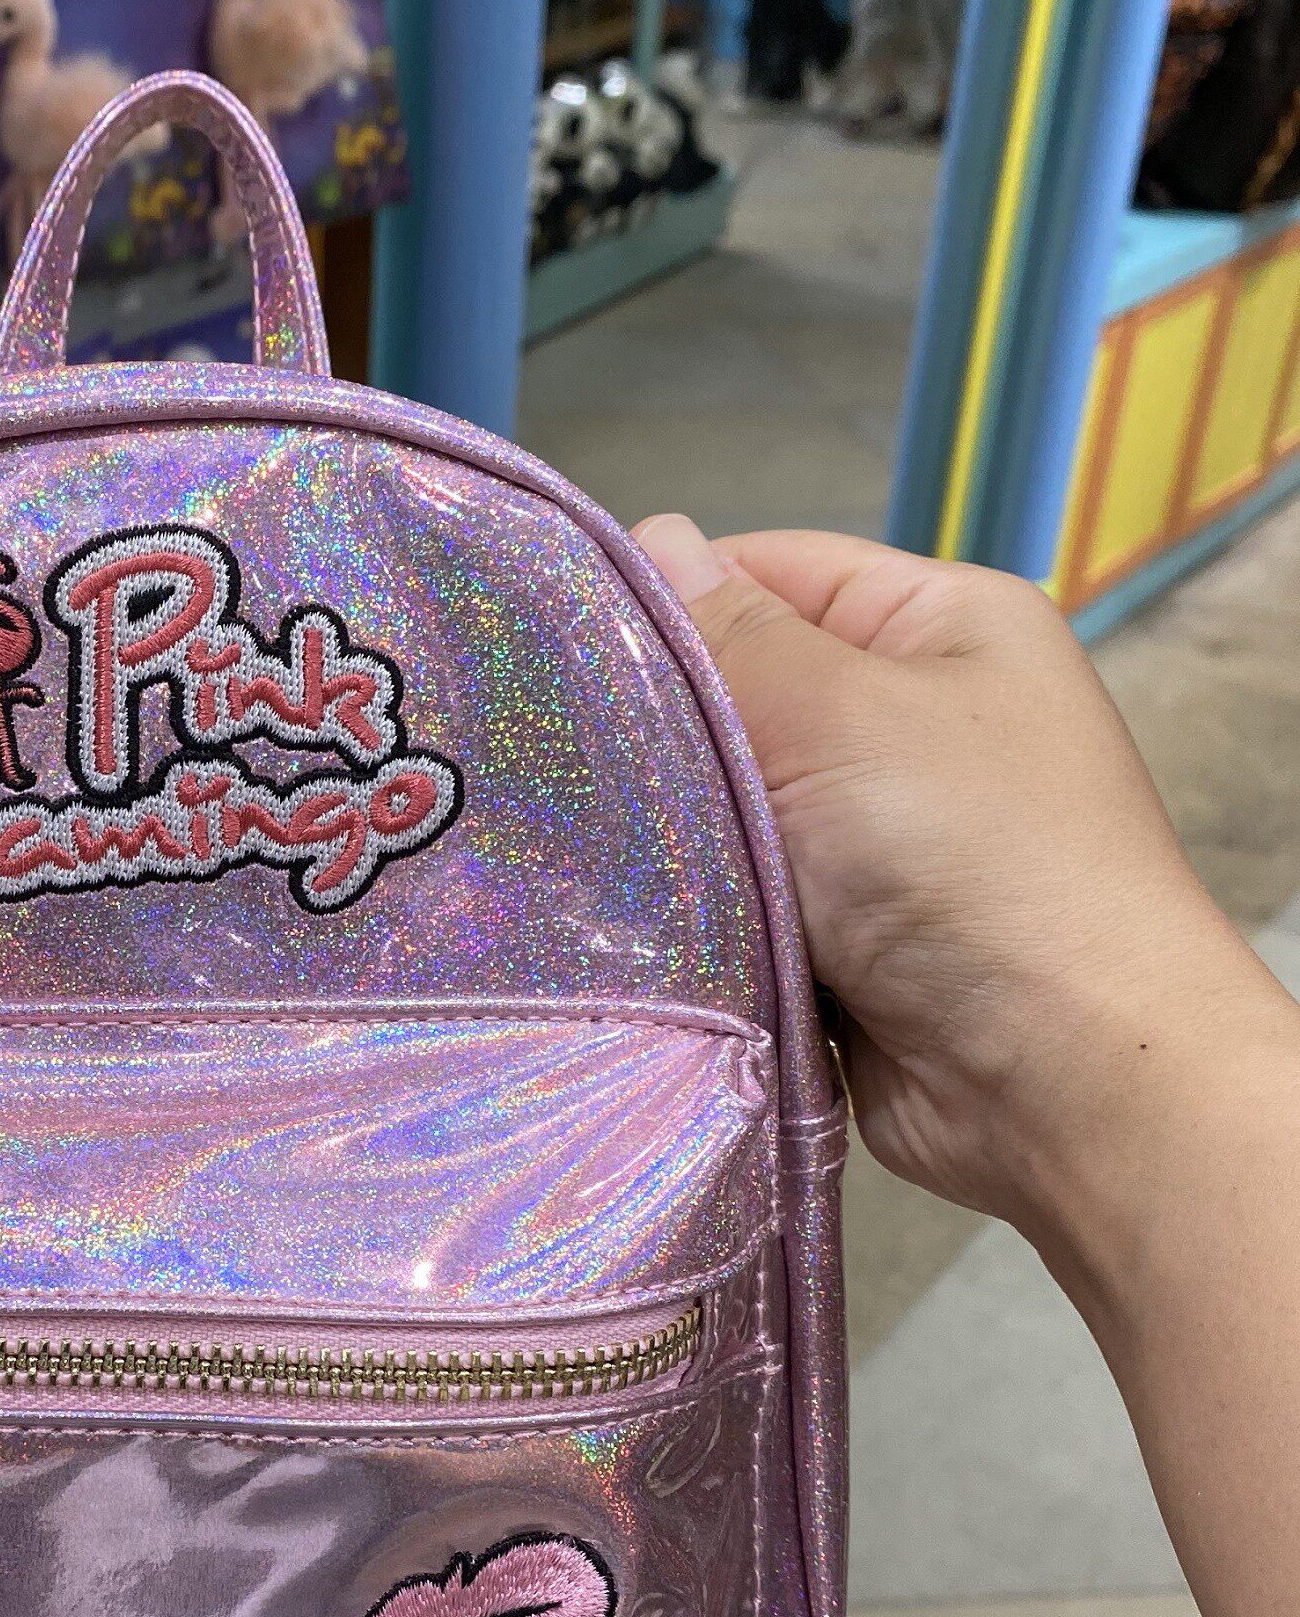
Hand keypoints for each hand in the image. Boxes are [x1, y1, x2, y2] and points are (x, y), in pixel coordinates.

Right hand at [629, 519, 1299, 1266]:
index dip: (667, 603)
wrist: (1064, 1080)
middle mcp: (914, 723)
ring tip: (580, 852)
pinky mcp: (847, 943)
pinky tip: (628, 926)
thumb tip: (655, 537)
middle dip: (658, 734)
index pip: (769, 573)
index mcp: (940, 627)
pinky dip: (701, 919)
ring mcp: (882, 841)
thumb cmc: (972, 864)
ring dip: (674, 843)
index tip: (560, 648)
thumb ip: (732, 635)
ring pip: (730, 813)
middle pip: (741, 697)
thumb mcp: (842, 714)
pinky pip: (743, 906)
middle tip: (551, 762)